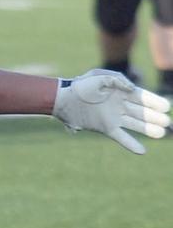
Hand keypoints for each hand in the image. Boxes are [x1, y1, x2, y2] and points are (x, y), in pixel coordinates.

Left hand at [52, 69, 170, 153]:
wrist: (64, 98)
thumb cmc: (81, 85)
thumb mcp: (99, 76)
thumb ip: (117, 79)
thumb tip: (133, 89)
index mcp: (120, 92)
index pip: (142, 97)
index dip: (155, 102)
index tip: (166, 107)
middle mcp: (120, 105)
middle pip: (142, 112)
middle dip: (155, 117)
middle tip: (168, 123)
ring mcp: (114, 117)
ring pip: (136, 124)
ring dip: (149, 129)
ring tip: (161, 134)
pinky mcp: (105, 127)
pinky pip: (121, 137)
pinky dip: (131, 144)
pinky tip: (142, 151)